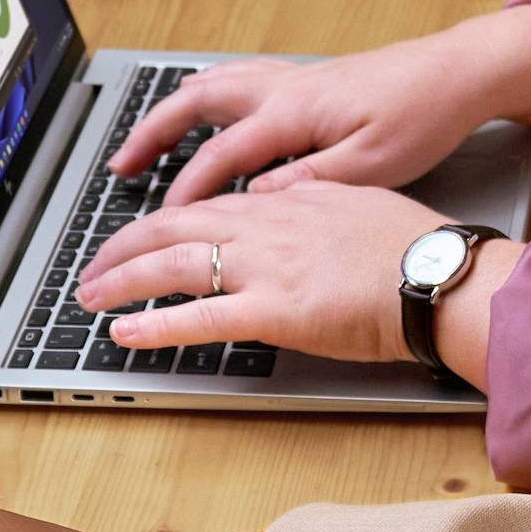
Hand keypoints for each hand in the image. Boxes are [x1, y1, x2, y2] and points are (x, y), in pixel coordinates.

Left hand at [71, 180, 452, 366]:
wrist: (440, 275)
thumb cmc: (415, 248)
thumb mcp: (357, 204)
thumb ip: (314, 204)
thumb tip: (288, 203)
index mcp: (287, 200)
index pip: (208, 204)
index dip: (163, 221)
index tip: (142, 237)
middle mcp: (267, 225)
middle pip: (173, 225)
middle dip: (123, 246)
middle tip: (94, 267)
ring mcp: (266, 266)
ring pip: (174, 264)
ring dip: (122, 280)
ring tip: (91, 297)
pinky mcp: (274, 311)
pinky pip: (200, 317)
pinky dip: (154, 323)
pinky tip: (125, 331)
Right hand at [111, 25, 505, 201]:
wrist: (455, 73)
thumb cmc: (420, 116)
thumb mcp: (369, 166)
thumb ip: (307, 183)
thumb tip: (255, 200)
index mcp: (291, 113)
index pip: (219, 156)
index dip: (184, 193)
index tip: (159, 224)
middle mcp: (281, 88)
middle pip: (194, 105)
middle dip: (150, 136)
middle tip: (119, 168)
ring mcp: (290, 78)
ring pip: (211, 86)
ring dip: (172, 112)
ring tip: (146, 141)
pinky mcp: (304, 78)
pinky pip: (235, 81)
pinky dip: (205, 97)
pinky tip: (205, 115)